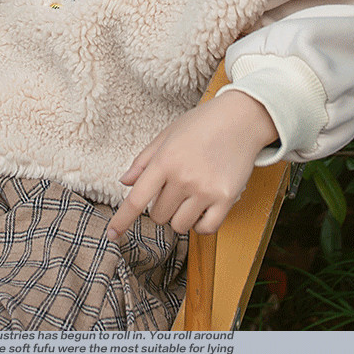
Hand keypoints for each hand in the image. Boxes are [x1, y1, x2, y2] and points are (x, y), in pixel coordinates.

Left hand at [108, 90, 277, 239]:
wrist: (242, 118)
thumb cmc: (203, 124)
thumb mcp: (168, 134)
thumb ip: (144, 160)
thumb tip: (125, 182)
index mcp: (165, 160)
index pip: (136, 199)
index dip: (122, 220)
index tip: (111, 234)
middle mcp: (183, 177)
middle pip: (158, 215)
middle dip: (161, 207)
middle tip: (175, 189)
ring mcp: (205, 190)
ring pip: (180, 225)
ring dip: (180, 217)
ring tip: (190, 197)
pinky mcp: (226, 198)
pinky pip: (206, 228)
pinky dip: (201, 224)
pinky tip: (203, 208)